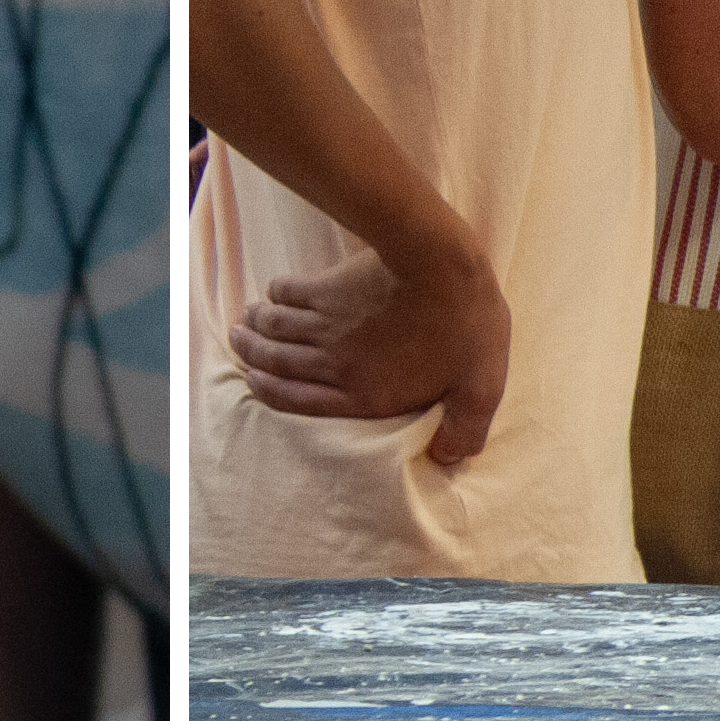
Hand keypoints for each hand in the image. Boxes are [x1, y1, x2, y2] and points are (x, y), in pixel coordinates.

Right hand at [233, 235, 516, 462]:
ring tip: (242, 326)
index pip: (304, 403)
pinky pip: (289, 293)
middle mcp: (334, 363)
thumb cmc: (464, 324)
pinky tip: (272, 293)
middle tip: (240, 349)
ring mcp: (327, 323)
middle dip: (254, 359)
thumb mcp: (479, 387)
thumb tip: (450, 458)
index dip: (272, 395)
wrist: (440, 262)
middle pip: (280, 364)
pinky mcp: (329, 285)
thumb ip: (464, 428)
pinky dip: (275, 295)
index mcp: (365, 394)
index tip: (254, 385)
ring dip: (256, 329)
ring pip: (277, 329)